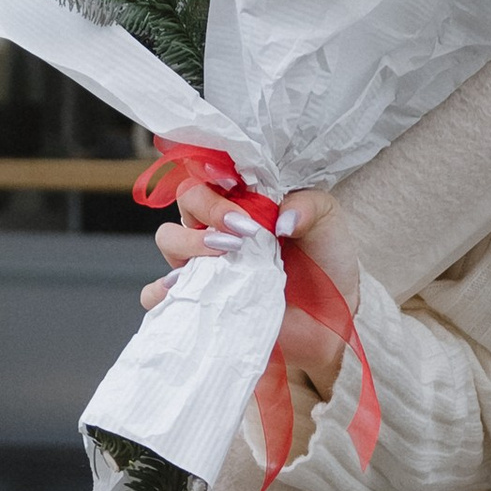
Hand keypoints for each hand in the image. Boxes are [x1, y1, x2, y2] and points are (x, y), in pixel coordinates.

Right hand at [140, 176, 361, 343]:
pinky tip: (190, 288)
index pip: (213, 172)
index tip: (233, 188)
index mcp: (244, 199)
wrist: (330, 318)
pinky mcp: (199, 297)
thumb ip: (308, 206)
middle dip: (208, 209)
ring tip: (225, 255)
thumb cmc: (325, 263)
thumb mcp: (328, 222)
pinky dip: (165, 288)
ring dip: (189, 243)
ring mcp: (205, 261)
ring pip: (168, 237)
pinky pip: (160, 291)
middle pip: (187, 200)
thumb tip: (282, 219)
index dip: (214, 176)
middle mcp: (218, 225)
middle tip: (241, 231)